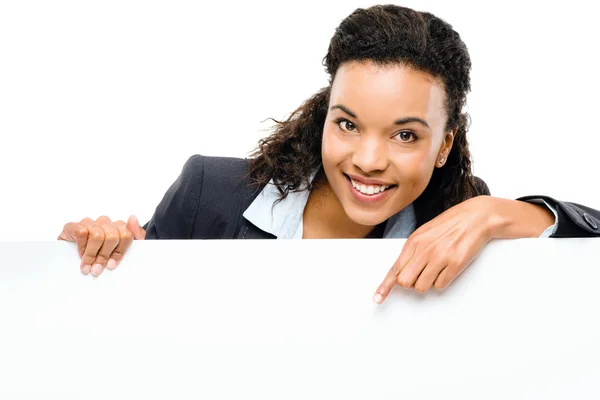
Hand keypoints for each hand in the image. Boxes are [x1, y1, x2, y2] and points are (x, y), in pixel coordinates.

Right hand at [58, 215, 145, 275]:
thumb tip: (133, 218)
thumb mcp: (123, 249)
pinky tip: (80, 256)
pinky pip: (81, 233)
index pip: (126, 234)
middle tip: (97, 269)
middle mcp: (104, 222)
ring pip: (97, 235)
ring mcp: (89, 223)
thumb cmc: (102, 255)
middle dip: (105, 255)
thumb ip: (135, 234)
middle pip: (112, 236)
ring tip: (88, 267)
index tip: (112, 265)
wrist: (71, 258)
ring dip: (92, 254)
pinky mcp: (73, 225)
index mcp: (118, 227)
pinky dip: (81, 247)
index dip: (120, 252)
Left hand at [373, 196, 495, 302]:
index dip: (385, 286)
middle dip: (411, 282)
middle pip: (405, 282)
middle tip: (421, 273)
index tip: (377, 298)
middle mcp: (424, 250)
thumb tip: (401, 271)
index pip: (395, 269)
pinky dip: (442, 281)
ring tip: (436, 268)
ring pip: (422, 287)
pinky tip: (448, 268)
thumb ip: (412, 251)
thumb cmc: (449, 225)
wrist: (475, 217)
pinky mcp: (456, 264)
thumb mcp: (424, 233)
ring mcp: (440, 257)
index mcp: (414, 241)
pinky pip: (440, 285)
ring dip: (427, 282)